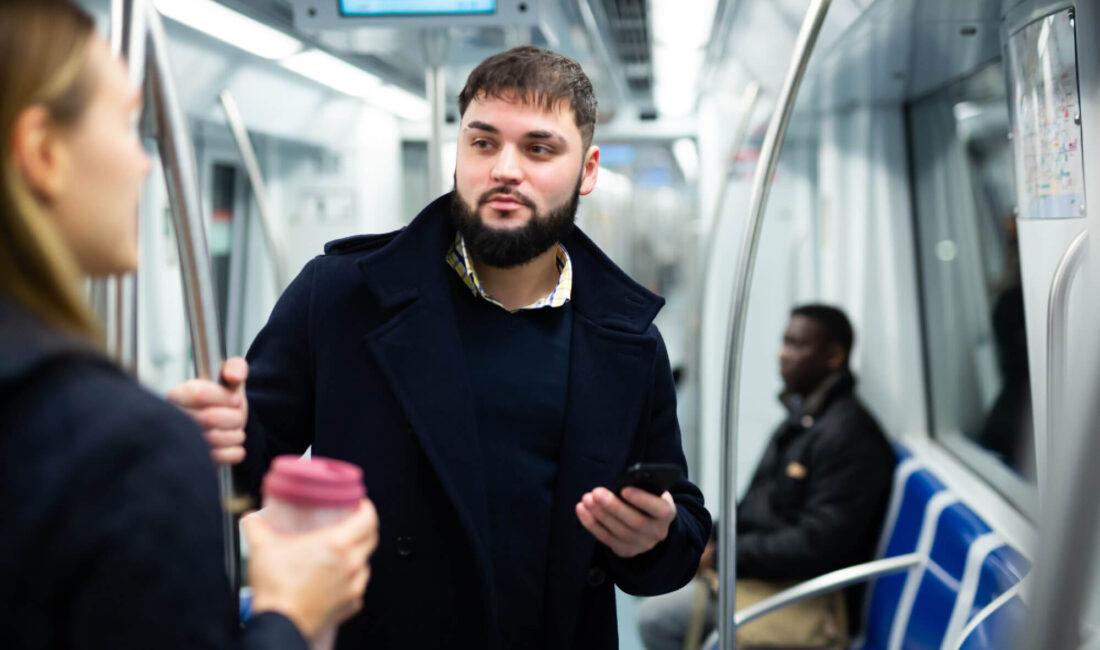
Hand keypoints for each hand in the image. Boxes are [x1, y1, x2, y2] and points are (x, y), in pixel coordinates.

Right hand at [167, 357, 247, 464]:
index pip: (199, 394)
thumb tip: (235, 375)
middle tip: (237, 416)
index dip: (224, 397)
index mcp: (179, 395)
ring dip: (236, 434)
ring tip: (235, 430)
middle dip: (234, 417)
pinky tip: (234, 445)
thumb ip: (236, 368)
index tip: (236, 399)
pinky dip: (235, 452)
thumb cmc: (223, 400)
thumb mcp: (229, 379)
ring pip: (214, 439)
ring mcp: (181, 441)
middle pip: (210, 418)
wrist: (225, 424)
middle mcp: (175, 418)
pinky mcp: (192, 461)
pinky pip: (218, 459)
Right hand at [244, 499, 379, 640]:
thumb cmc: (277, 589)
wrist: (279, 625)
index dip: (366, 508)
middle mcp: (351, 564)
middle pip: (371, 539)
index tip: (359, 505)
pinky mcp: (350, 604)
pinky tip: (335, 579)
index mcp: (337, 544)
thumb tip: (251, 518)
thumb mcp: (262, 548)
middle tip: (351, 524)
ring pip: (365, 564)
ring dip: (356, 556)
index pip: (368, 519)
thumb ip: (256, 526)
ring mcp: (353, 586)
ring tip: (339, 554)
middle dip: (364, 528)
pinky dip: (350, 581)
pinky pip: (357, 587)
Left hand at [575, 486, 676, 557]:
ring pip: (618, 532)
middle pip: (635, 522)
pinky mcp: (626, 550)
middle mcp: (657, 532)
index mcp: (667, 513)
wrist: (650, 524)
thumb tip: (619, 485)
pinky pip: (606, 538)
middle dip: (613, 507)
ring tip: (587, 499)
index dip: (643, 500)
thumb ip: (641, 488)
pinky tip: (582, 509)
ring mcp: (642, 545)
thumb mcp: (651, 491)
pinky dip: (591, 523)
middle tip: (596, 493)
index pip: (660, 509)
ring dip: (599, 515)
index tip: (624, 489)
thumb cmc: (647, 500)